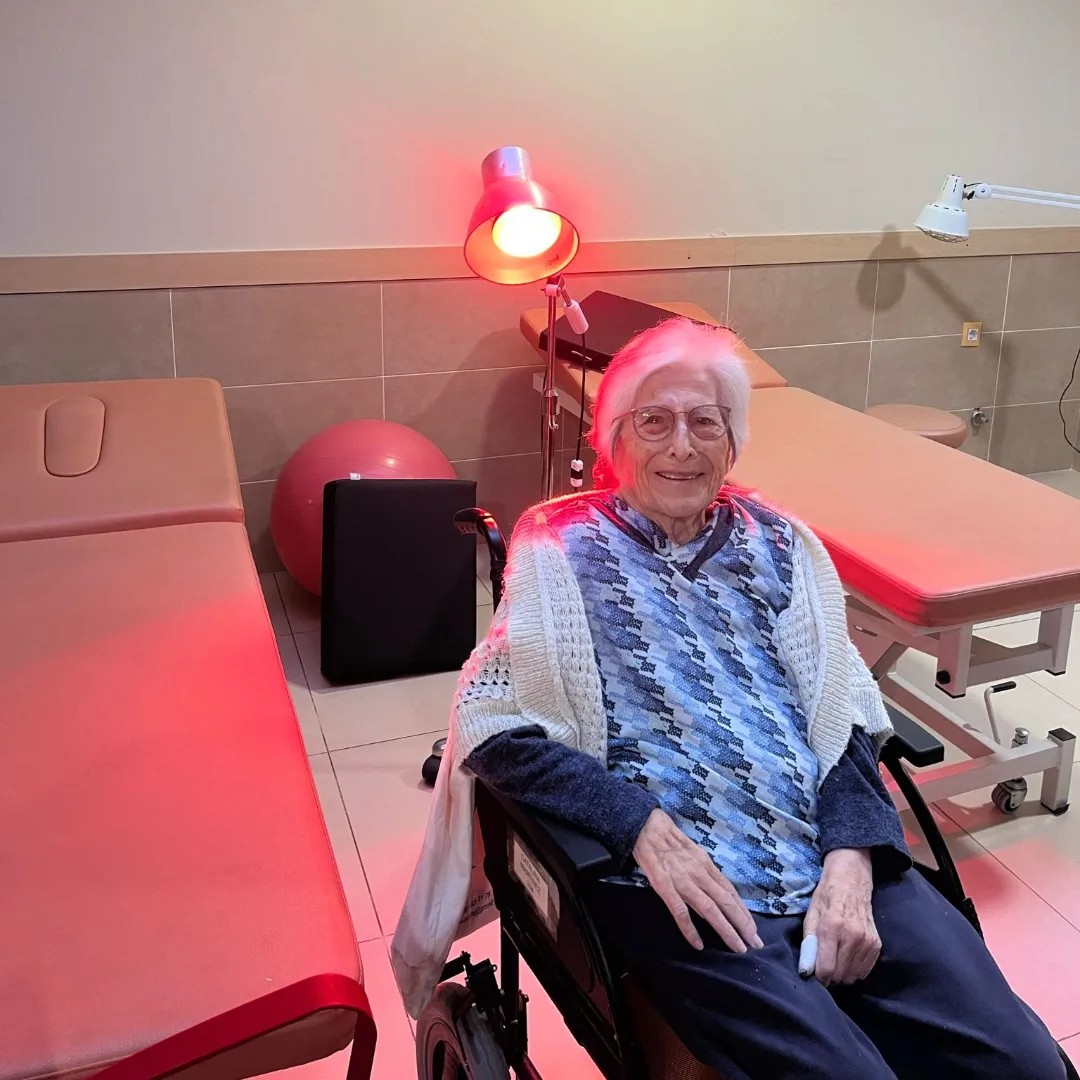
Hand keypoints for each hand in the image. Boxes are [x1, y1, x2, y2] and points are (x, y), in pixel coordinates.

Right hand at [632, 808, 763, 953]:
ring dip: (726, 929)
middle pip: (726, 902)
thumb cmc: (670, 839)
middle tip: (755, 943)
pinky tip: (698, 944)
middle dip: (743, 924)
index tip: (753, 928)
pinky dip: (690, 929)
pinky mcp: (664, 886)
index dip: (743, 912)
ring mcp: (682, 881)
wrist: (646, 827)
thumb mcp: (694, 853)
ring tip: (738, 947)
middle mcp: (699, 874)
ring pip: (710, 909)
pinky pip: (680, 911)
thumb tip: (716, 895)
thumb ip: (705, 874)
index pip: (730, 892)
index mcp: (706, 865)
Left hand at [803, 848, 879, 986]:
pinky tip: (847, 956)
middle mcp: (853, 936)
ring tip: (835, 958)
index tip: (813, 974)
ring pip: (852, 976)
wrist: (852, 880)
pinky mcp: (877, 945)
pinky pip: (864, 971)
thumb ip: (809, 943)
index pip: (826, 968)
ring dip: (841, 974)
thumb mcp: (811, 914)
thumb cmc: (827, 895)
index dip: (818, 977)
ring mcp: (868, 942)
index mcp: (832, 926)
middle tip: (823, 963)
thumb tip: (805, 971)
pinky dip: (854, 970)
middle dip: (829, 975)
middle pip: (840, 975)